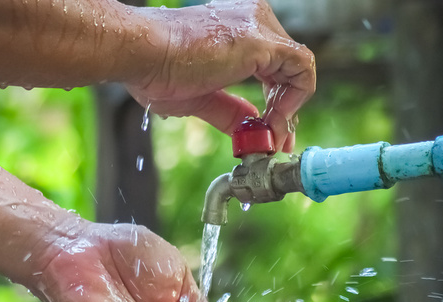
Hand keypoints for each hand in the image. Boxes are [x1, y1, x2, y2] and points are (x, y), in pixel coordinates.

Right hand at [126, 0, 314, 152]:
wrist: (140, 54)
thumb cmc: (156, 70)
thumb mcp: (201, 98)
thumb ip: (230, 110)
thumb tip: (252, 129)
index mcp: (237, 28)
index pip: (273, 66)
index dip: (276, 103)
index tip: (268, 132)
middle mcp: (252, 19)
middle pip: (287, 69)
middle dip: (285, 110)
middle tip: (276, 141)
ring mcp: (259, 25)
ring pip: (298, 68)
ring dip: (289, 109)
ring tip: (271, 137)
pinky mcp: (262, 40)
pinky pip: (301, 68)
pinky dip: (294, 99)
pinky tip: (274, 122)